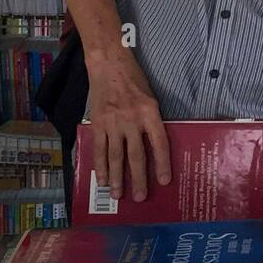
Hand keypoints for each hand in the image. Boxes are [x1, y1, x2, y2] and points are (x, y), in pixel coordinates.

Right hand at [85, 48, 171, 201]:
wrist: (109, 64)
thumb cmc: (134, 79)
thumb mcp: (151, 97)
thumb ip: (151, 120)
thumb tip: (154, 147)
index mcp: (150, 112)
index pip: (159, 143)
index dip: (162, 163)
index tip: (164, 181)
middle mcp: (132, 119)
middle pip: (137, 155)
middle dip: (139, 178)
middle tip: (140, 197)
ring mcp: (113, 123)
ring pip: (116, 156)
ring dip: (117, 178)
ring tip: (118, 194)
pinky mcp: (98, 123)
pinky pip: (99, 149)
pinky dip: (100, 166)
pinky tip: (102, 179)